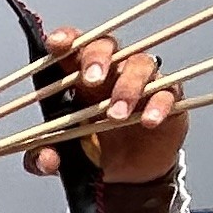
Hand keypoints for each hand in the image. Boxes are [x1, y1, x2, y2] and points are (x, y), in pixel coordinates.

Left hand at [20, 30, 186, 186]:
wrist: (130, 173)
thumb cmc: (96, 149)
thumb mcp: (66, 155)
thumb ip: (47, 157)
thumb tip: (45, 160)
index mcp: (82, 78)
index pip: (74, 47)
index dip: (66, 39)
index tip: (56, 44)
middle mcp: (113, 71)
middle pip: (106, 45)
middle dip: (97, 57)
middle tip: (92, 80)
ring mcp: (142, 82)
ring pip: (139, 65)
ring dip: (127, 86)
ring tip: (116, 115)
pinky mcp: (167, 98)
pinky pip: (167, 92)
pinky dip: (158, 105)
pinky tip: (148, 121)